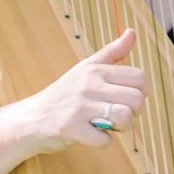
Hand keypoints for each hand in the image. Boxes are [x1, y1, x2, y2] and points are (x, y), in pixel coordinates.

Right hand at [25, 28, 146, 153]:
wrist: (31, 118)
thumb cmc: (64, 94)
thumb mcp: (86, 68)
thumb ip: (112, 52)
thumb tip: (132, 32)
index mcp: (95, 70)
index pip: (139, 77)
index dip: (141, 93)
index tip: (128, 99)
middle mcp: (88, 84)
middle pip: (136, 99)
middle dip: (134, 113)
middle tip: (120, 116)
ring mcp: (78, 107)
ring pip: (124, 118)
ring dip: (122, 128)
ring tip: (109, 125)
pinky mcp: (70, 128)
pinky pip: (104, 140)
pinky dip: (102, 141)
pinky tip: (93, 134)